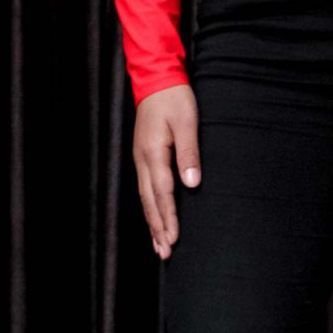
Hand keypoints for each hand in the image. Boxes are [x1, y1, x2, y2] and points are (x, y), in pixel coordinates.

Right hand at [134, 83, 201, 258]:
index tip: (174, 239)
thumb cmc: (174, 98)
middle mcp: (142, 159)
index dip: (168, 217)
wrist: (155, 78)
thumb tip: (192, 184)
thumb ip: (189, 154)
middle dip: (158, 228)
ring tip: (159, 245)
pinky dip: (149, 207)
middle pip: (149, 201)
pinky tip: (153, 217)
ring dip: (152, 222)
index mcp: (153, 152)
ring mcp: (139, 158)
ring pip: (144, 197)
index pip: (162, 193)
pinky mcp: (142, 156)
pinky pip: (144, 188)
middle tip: (165, 253)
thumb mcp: (187, 122)